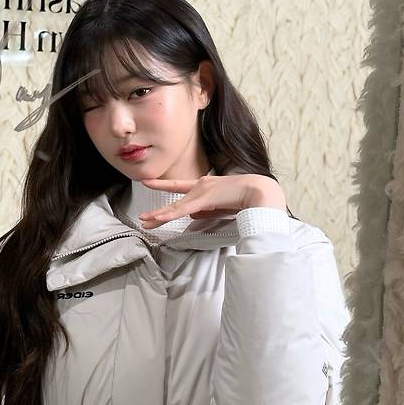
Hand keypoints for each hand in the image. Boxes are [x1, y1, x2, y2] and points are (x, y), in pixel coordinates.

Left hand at [137, 174, 285, 228]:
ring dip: (159, 216)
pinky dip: (169, 215)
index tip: (148, 182)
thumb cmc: (247, 198)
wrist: (260, 191)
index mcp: (206, 186)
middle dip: (159, 211)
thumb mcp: (222, 205)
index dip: (163, 185)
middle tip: (143, 217)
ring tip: (144, 221)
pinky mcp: (204, 199)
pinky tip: (158, 218)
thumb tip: (192, 216)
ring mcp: (201, 192)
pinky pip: (182, 210)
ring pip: (175, 207)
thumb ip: (207, 210)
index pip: (180, 186)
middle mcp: (200, 185)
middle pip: (175, 201)